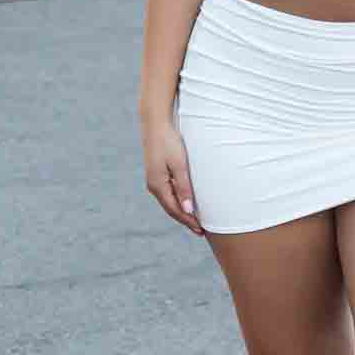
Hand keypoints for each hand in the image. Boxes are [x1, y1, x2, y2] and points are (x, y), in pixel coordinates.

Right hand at [142, 118, 203, 235]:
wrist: (156, 123)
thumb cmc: (169, 141)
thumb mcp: (179, 165)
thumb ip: (184, 187)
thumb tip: (188, 209)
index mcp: (158, 185)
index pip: (175, 210)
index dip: (188, 221)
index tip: (201, 230)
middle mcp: (153, 185)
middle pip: (171, 209)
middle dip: (186, 220)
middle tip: (201, 231)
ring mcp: (154, 180)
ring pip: (169, 202)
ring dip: (182, 212)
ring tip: (196, 220)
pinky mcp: (157, 173)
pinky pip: (168, 193)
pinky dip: (178, 201)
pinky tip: (186, 202)